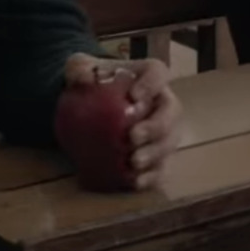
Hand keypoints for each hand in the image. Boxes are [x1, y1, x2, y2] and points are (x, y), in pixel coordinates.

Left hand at [63, 53, 181, 189]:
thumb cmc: (91, 82)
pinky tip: (136, 182)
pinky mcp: (156, 155)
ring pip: (170, 142)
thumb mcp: (78, 68)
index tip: (134, 97)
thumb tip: (83, 79)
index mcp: (148, 75)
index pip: (158, 73)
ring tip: (134, 163)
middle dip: (156, 127)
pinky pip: (162, 167)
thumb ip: (78, 69)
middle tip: (132, 137)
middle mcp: (162, 101)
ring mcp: (163, 130)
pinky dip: (152, 177)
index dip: (152, 85)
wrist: (89, 105)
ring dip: (155, 154)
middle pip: (171, 112)